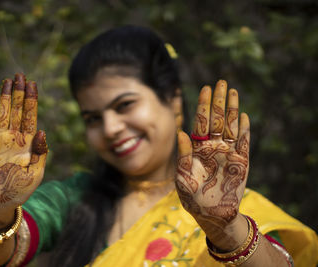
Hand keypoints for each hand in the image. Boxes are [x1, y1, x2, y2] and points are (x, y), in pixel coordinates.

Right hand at [0, 73, 47, 231]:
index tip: (33, 84)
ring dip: (6, 97)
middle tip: (21, 75)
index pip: (31, 116)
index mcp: (29, 143)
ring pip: (4, 114)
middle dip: (20, 93)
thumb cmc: (20, 189)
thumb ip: (40, 152)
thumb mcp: (36, 172)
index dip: (32, 100)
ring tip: (9, 80)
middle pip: (18, 110)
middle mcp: (14, 138)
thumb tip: (42, 130)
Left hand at [175, 80, 249, 236]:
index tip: (206, 88)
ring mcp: (228, 152)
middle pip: (217, 119)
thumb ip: (182, 156)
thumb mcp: (183, 178)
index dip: (204, 105)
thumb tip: (181, 132)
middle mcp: (212, 147)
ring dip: (232, 109)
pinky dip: (243, 129)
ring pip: (230, 126)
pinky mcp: (241, 161)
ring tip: (233, 92)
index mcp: (197, 148)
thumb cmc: (193, 198)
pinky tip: (243, 116)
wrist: (213, 214)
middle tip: (221, 82)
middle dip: (218, 101)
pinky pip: (243, 142)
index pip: (201, 121)